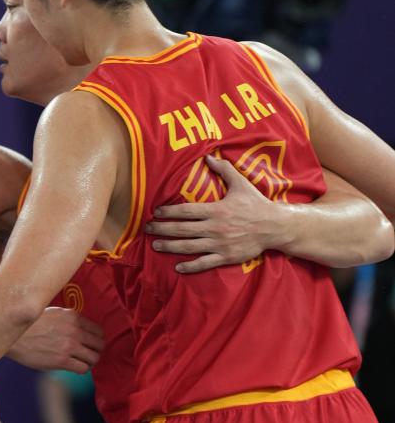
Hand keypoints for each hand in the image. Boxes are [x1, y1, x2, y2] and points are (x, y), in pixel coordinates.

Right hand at [8, 307, 102, 371]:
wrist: (14, 335)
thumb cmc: (30, 324)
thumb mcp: (53, 313)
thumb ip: (69, 320)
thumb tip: (81, 330)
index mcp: (72, 317)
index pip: (98, 330)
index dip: (96, 339)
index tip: (91, 344)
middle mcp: (74, 330)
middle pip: (99, 344)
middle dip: (95, 350)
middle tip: (89, 354)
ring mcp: (69, 346)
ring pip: (94, 358)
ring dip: (89, 361)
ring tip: (82, 362)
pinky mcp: (61, 360)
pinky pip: (83, 368)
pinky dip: (81, 369)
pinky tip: (74, 367)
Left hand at [145, 155, 275, 272]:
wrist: (275, 226)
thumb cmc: (256, 204)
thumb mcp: (241, 184)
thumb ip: (224, 170)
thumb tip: (209, 156)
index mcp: (215, 210)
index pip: (185, 211)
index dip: (168, 212)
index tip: (155, 213)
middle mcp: (214, 227)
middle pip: (182, 229)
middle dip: (162, 229)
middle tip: (147, 229)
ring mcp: (219, 243)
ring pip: (189, 246)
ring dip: (170, 246)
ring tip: (155, 245)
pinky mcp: (226, 256)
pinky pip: (204, 263)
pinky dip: (190, 266)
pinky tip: (177, 267)